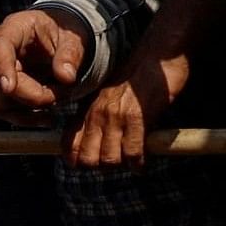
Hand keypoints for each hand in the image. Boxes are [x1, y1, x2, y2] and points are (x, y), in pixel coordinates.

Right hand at [0, 7, 92, 119]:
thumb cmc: (61, 34)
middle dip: (30, 95)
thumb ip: (70, 55)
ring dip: (28, 109)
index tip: (9, 88)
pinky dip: (24, 118)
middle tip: (61, 94)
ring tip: (56, 102)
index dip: (2, 68)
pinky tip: (45, 117)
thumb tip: (66, 77)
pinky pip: (2, 111)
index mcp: (12, 28)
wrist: (54, 41)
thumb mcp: (72, 38)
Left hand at [70, 53, 184, 168]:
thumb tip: (92, 144)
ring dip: (121, 166)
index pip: (69, 145)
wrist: (156, 57)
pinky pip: (132, 153)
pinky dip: (138, 164)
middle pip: (88, 159)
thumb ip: (95, 117)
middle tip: (115, 163)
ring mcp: (116, 117)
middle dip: (100, 168)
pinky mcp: (138, 118)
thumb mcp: (106, 96)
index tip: (91, 164)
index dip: (77, 161)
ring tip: (129, 161)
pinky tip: (142, 163)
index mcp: (87, 110)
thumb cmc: (135, 77)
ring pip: (109, 160)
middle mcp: (97, 115)